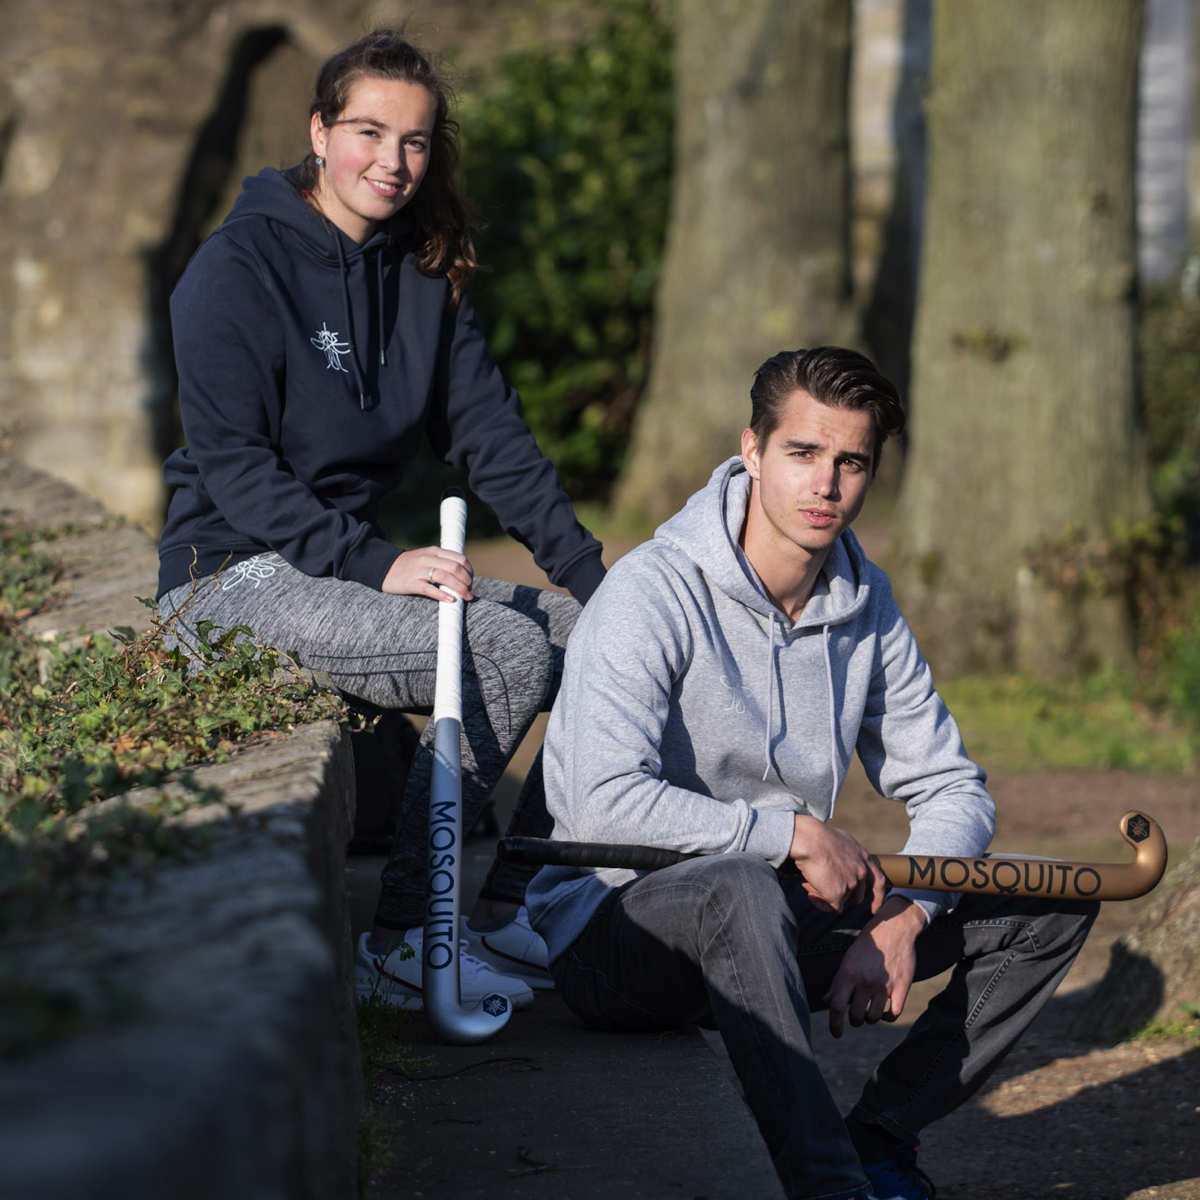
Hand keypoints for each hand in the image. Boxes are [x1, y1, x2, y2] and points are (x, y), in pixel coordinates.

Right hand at [381, 548, 473, 601]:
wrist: (384, 568)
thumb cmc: (410, 566)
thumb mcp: (427, 557)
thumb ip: (442, 562)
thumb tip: (463, 575)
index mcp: (435, 551)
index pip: (460, 558)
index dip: (470, 571)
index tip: (471, 581)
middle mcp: (428, 558)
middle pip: (455, 567)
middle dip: (467, 581)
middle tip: (470, 592)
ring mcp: (419, 570)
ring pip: (445, 577)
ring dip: (459, 588)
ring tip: (465, 597)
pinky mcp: (411, 582)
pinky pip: (429, 589)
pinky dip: (442, 594)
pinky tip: (450, 600)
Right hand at [789, 815, 886, 914]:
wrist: (810, 840)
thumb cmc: (816, 836)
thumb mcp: (838, 841)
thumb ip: (843, 854)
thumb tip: (833, 863)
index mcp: (862, 856)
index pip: (877, 880)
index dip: (877, 896)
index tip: (874, 908)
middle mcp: (861, 870)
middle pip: (858, 895)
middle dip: (843, 898)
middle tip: (822, 891)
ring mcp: (851, 883)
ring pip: (842, 900)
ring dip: (826, 896)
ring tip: (808, 884)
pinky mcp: (839, 893)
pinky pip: (832, 908)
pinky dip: (821, 904)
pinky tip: (810, 895)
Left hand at [824, 895, 924, 1037]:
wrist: (893, 929)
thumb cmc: (867, 946)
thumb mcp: (847, 960)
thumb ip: (837, 982)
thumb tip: (827, 1001)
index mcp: (848, 974)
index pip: (837, 1006)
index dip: (835, 1024)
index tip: (836, 1034)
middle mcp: (865, 981)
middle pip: (856, 1016)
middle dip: (855, 1021)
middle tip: (857, 1016)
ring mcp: (884, 985)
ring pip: (874, 1018)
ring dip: (870, 1018)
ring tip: (870, 1011)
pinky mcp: (901, 987)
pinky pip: (894, 1013)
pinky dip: (888, 1017)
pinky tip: (885, 1012)